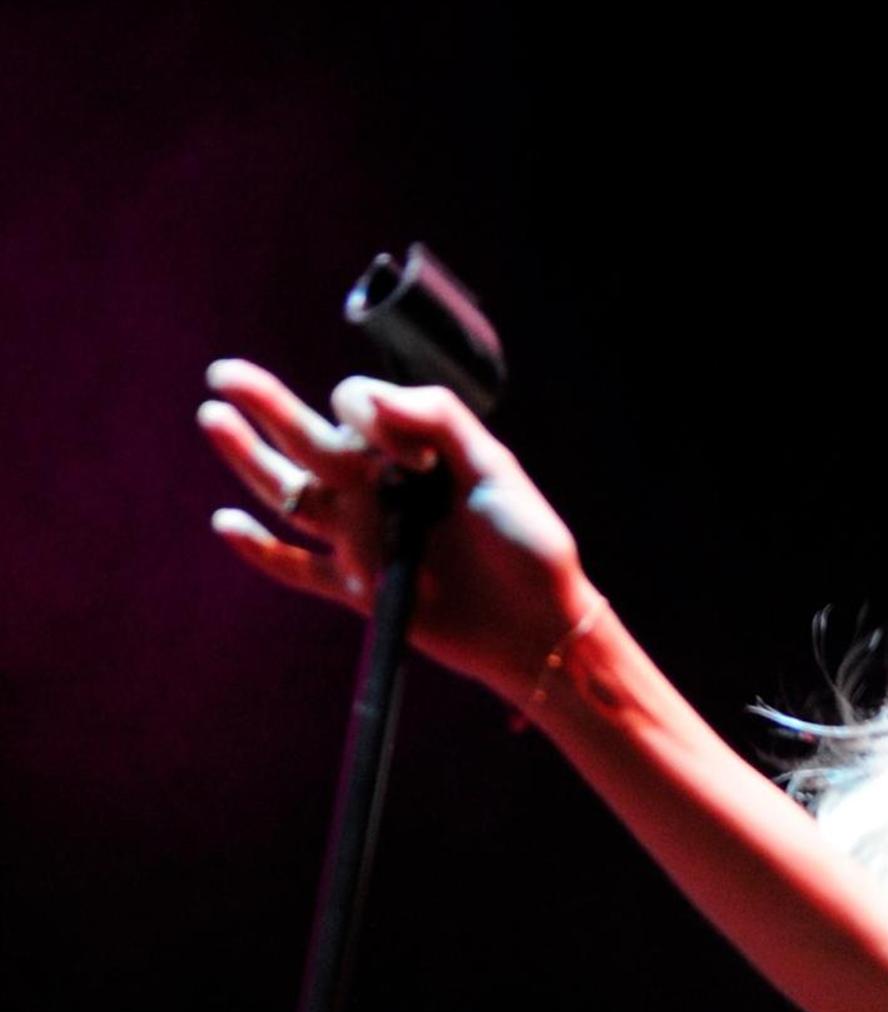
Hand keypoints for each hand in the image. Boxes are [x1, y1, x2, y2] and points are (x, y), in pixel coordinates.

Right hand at [198, 360, 592, 704]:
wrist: (540, 628)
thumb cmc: (529, 547)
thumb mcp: (494, 469)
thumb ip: (438, 420)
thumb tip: (365, 395)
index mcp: (410, 452)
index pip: (358, 407)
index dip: (365, 413)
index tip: (408, 455)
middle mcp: (378, 488)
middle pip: (308, 438)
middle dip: (266, 405)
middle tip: (223, 375)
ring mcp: (364, 536)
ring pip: (291, 493)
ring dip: (249, 460)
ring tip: (214, 419)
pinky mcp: (358, 587)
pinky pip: (297, 568)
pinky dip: (262, 551)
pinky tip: (225, 524)